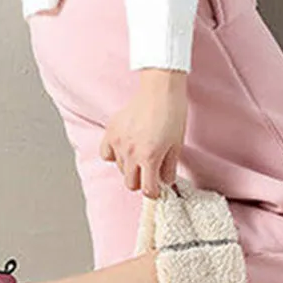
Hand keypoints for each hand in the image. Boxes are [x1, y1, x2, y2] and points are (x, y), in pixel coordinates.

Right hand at [99, 68, 187, 198]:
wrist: (160, 89)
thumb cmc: (172, 114)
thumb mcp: (177, 145)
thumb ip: (169, 168)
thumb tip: (165, 182)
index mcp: (150, 157)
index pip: (147, 190)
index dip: (153, 192)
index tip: (156, 189)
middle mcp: (131, 153)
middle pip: (130, 184)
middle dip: (141, 182)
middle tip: (148, 172)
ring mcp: (118, 142)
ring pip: (120, 169)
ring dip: (129, 168)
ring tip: (139, 155)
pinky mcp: (111, 132)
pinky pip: (106, 154)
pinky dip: (113, 156)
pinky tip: (123, 149)